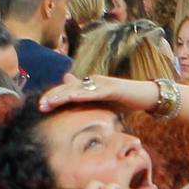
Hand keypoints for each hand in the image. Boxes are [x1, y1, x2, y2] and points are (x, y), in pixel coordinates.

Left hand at [39, 75, 161, 115]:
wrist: (147, 96)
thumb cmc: (126, 100)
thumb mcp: (105, 104)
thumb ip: (91, 103)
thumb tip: (77, 103)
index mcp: (90, 87)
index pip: (68, 92)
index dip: (54, 98)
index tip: (41, 107)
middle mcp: (93, 82)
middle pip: (69, 89)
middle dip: (53, 96)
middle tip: (40, 106)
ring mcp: (102, 83)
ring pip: (78, 89)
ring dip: (63, 96)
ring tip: (50, 102)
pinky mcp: (112, 88)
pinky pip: (95, 92)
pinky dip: (83, 95)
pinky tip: (73, 98)